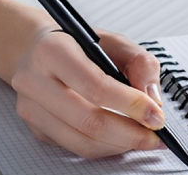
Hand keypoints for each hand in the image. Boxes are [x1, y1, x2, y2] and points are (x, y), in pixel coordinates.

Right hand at [0, 0, 164, 158]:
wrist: (37, 49)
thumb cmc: (78, 44)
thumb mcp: (114, 41)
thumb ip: (140, 63)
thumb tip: (153, 99)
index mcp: (54, 51)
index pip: (95, 85)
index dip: (130, 104)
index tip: (156, 115)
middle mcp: (34, 81)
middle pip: (87, 120)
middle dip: (129, 133)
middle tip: (155, 135)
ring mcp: (30, 109)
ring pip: (81, 141)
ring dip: (119, 145)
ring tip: (143, 138)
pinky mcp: (35, 129)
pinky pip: (75, 147)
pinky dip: (105, 147)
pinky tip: (122, 137)